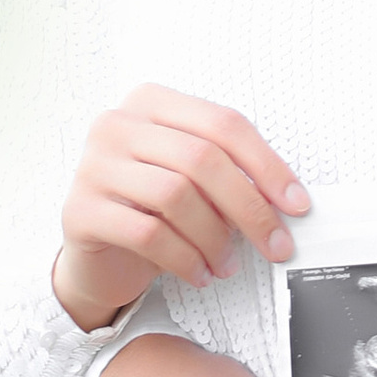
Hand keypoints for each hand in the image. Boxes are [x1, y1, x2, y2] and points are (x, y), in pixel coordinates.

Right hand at [54, 85, 308, 333]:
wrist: (98, 255)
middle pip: (202, 158)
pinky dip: (184, 258)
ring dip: (215, 238)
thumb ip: (230, 175)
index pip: (223, 123)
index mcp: (152, 102)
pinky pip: (147, 234)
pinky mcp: (80, 210)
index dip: (267, 165)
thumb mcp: (194, 181)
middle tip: (276, 244)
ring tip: (227, 264)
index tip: (297, 204)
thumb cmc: (152, 210)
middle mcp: (118, 124)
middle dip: (249, 208)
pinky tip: (199, 274)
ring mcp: (93, 165)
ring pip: (176, 195)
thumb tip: (285, 201)